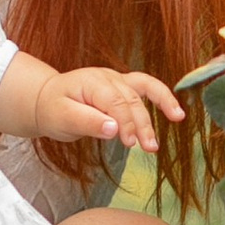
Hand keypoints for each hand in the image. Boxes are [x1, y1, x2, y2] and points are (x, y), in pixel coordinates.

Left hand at [35, 64, 186, 155]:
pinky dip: (163, 97)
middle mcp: (107, 77)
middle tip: (149, 147)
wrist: (47, 99)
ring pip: (143, 92)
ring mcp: (117, 80)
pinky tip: (176, 112)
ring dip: (161, 105)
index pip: (114, 102)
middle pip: (131, 99)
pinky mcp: (124, 87)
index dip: (125, 123)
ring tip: (177, 119)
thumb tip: (113, 129)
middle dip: (142, 123)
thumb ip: (87, 122)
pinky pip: (147, 87)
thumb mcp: (62, 118)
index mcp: (91, 82)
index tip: (129, 143)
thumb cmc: (54, 109)